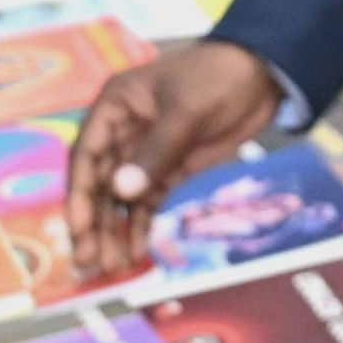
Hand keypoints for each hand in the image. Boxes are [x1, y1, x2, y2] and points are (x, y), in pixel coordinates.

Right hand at [66, 41, 284, 284]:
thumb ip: (155, 152)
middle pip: (99, 182)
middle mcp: (122, 131)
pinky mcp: (170, 169)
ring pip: (121, 198)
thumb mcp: (186, 111)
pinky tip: (136, 252)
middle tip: (89, 261)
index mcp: (114, 106)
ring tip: (111, 267)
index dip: (79, 192)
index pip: (86, 153)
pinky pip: (147, 201)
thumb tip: (121, 191)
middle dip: (94, 222)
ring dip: (114, 231)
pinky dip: (140, 226)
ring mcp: (146, 153)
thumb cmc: (218, 77)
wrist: (263, 75)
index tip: (78, 227)